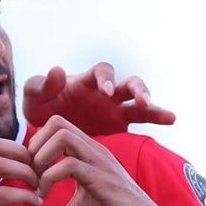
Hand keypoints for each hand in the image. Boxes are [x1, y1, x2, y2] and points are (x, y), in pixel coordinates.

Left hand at [20, 116, 176, 205]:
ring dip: (40, 158)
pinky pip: (69, 164)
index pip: (55, 128)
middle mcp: (93, 150)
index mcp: (86, 154)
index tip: (29, 175)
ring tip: (37, 183)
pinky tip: (45, 196)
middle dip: (34, 146)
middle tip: (30, 175)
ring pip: (62, 136)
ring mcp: (99, 161)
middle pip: (56, 122)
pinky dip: (49, 178)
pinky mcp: (102, 178)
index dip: (35, 147)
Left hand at [22, 63, 175, 135]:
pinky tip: (171, 119)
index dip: (107, 79)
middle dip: (138, 90)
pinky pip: (140, 123)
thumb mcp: (34, 98)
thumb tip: (58, 70)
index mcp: (87, 82)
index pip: (102, 71)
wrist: (46, 135)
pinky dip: (156, 120)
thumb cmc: (39, 110)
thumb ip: (42, 85)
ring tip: (168, 117)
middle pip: (129, 83)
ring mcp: (115, 110)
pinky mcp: (119, 127)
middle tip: (142, 102)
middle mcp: (105, 93)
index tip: (106, 92)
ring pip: (140, 104)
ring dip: (154, 108)